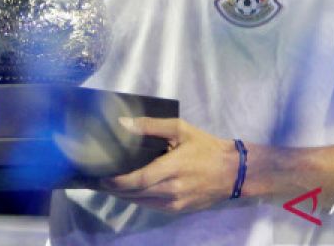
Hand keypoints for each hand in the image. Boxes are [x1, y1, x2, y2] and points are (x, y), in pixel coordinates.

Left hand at [100, 117, 237, 212]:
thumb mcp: (180, 129)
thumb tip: (125, 123)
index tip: (101, 177)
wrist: (232, 171)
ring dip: (125, 196)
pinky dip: (139, 200)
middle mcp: (172, 189)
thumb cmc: (205, 147)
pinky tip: (131, 192)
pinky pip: (153, 207)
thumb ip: (151, 126)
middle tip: (100, 181)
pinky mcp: (179, 210)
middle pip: (136, 194)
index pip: (137, 180)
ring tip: (111, 186)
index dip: (117, 182)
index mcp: (172, 168)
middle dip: (115, 189)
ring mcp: (176, 202)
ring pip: (142, 203)